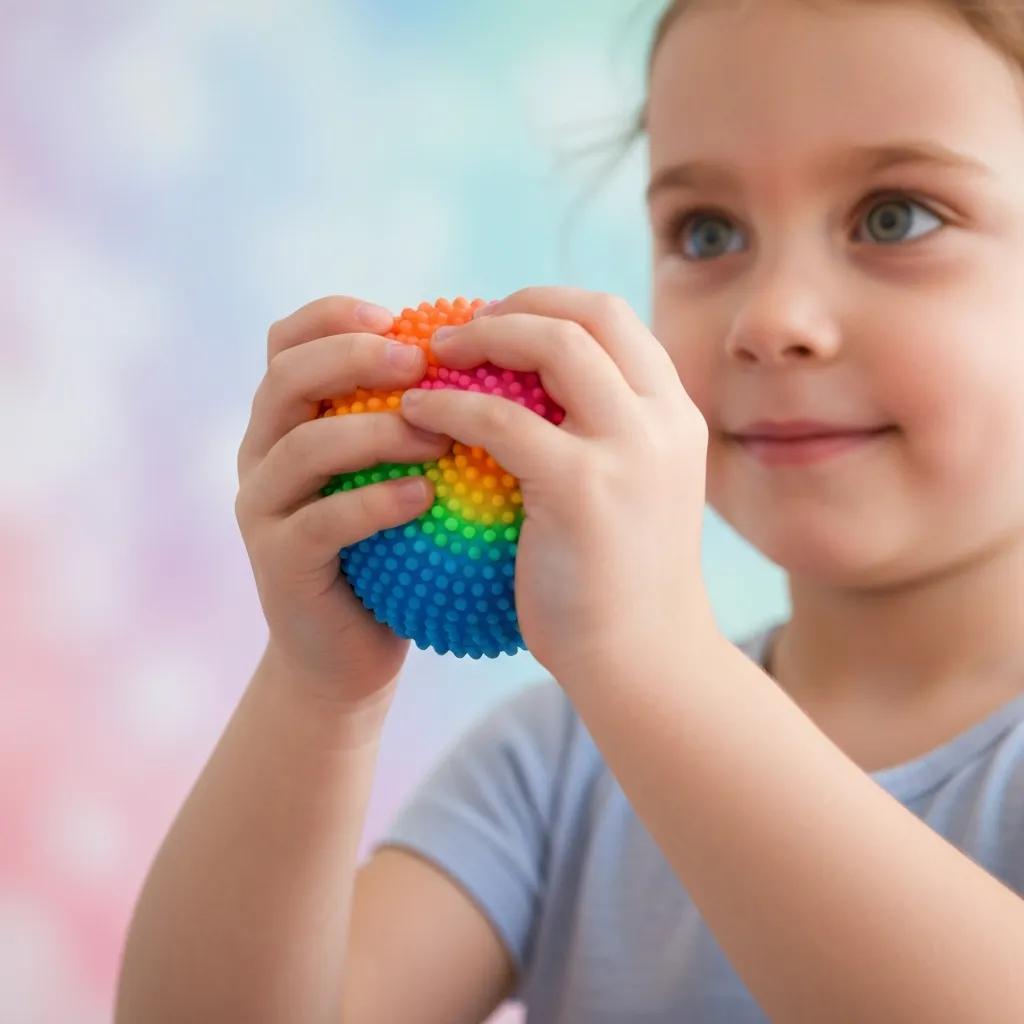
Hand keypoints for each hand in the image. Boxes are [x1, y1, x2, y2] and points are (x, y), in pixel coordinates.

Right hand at [234, 295, 451, 704]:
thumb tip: (486, 362)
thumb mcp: (399, 473)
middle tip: (418, 362)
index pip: (289, 342)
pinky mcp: (277, 561)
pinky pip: (319, 521)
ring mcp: (263, 507)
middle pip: (286, 378)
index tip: (398, 317)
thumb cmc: (391, 552)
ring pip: (302, 447)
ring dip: (374, 432)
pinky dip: (373, 503)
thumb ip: (415, 421)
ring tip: (438, 437)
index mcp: (290, 419)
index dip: (334, 317)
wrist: (348, 651)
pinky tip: (424, 497)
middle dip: (352, 358)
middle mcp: (263, 452)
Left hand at [397, 286, 717, 680]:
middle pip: (591, 312)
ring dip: (484, 335)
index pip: (616, 320)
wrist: (644, 661)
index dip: (551, 306)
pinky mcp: (583, 486)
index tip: (499, 322)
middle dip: (519, 304)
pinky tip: (417, 414)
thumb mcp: (634, 495)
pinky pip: (501, 419)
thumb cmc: (621, 588)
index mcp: (674, 415)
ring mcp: (630, 447)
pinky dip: (451, 406)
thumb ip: (605, 442)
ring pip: (554, 343)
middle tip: (459, 327)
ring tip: (432, 355)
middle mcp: (663, 418)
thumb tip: (539, 406)